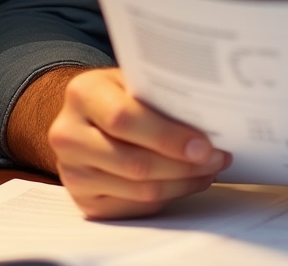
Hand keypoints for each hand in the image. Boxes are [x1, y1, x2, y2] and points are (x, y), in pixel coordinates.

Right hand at [44, 67, 230, 218]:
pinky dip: (168, 196)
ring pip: (139, 190)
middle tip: (218, 158)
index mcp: (82, 94)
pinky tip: (187, 181)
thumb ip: (159, 92)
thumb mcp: (132, 79)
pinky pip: (134, 207)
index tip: (204, 145)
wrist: (84, 115)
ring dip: (182, 183)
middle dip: (184, 165)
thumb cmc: (118, 92)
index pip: (125, 120)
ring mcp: (72, 173)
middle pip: (135, 163)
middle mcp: (69, 135)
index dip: (168, 137)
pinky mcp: (83, 201)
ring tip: (210, 169)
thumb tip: (210, 113)